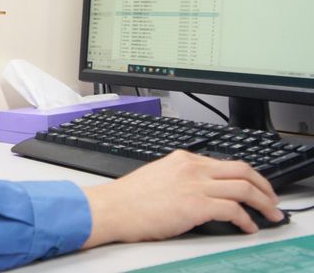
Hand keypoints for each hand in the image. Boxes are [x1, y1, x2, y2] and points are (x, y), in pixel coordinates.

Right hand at [81, 150, 283, 247]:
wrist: (113, 207)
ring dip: (263, 203)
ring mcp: (195, 185)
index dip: (248, 176)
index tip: (256, 188)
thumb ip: (181, 177)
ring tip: (269, 215)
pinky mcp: (195, 205)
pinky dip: (246, 220)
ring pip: (244, 187)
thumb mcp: (159, 177)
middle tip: (271, 200)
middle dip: (264, 186)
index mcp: (183, 158)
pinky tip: (248, 227)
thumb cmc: (129, 198)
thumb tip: (201, 190)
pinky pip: (233, 209)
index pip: (226, 162)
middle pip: (242, 169)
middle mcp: (192, 167)